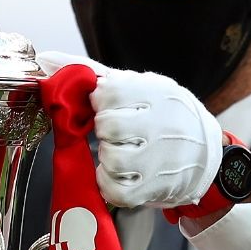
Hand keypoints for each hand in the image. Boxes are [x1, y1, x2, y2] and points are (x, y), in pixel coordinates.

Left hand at [40, 51, 222, 208]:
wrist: (206, 151)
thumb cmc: (163, 113)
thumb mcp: (138, 84)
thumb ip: (92, 71)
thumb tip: (44, 59)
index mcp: (156, 93)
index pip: (108, 92)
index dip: (99, 101)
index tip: (106, 105)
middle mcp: (162, 125)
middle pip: (108, 126)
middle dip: (103, 129)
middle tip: (113, 131)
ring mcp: (160, 159)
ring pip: (112, 159)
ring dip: (106, 156)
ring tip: (118, 151)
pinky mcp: (156, 187)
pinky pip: (117, 190)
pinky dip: (108, 183)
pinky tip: (116, 173)